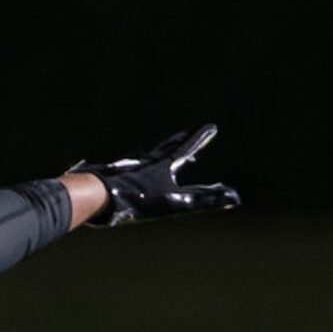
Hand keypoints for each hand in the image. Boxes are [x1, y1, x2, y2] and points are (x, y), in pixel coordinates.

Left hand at [73, 125, 239, 225]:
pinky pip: (121, 168)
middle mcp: (145, 161)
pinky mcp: (107, 175)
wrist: (97, 194)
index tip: (211, 128)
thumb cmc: (137, 200)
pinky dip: (126, 167)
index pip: (186, 149)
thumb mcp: (174, 203)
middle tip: (181, 135)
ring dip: (152, 152)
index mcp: (162, 166)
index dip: (199, 140)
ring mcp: (125, 167)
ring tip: (152, 152)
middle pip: (163, 149)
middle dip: (175, 143)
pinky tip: (118, 173)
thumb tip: (235, 198)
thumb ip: (204, 200)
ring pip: (142, 156)